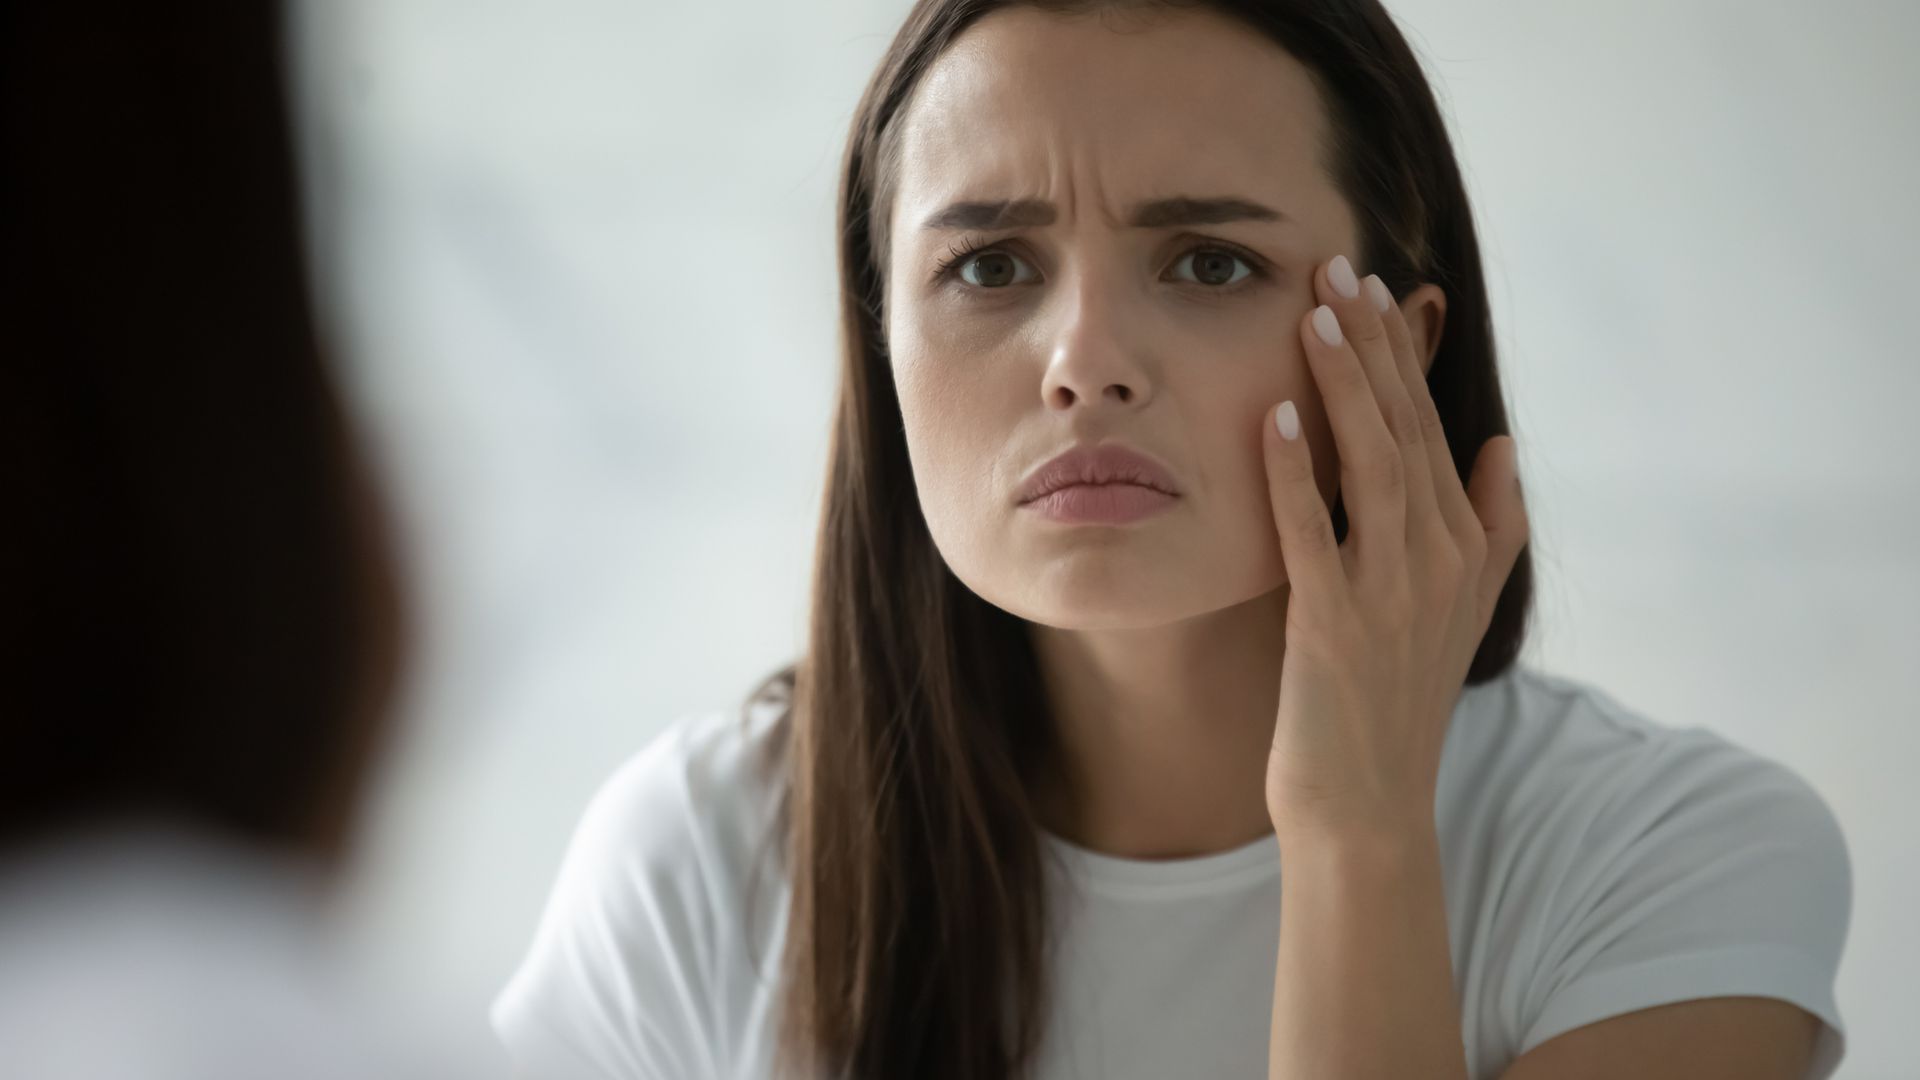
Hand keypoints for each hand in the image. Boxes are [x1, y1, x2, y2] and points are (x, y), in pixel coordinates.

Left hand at [1261, 255, 1528, 842]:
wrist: (1368, 801)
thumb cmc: (1395, 697)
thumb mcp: (1459, 607)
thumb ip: (1489, 523)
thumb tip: (1502, 442)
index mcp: (1466, 545)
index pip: (1430, 426)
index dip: (1401, 355)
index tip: (1375, 288)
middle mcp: (1439, 559)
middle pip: (1404, 428)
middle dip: (1372, 346)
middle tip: (1338, 268)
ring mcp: (1391, 592)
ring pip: (1373, 465)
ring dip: (1343, 386)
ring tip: (1314, 314)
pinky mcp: (1335, 625)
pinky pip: (1314, 533)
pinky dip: (1297, 474)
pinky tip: (1274, 418)